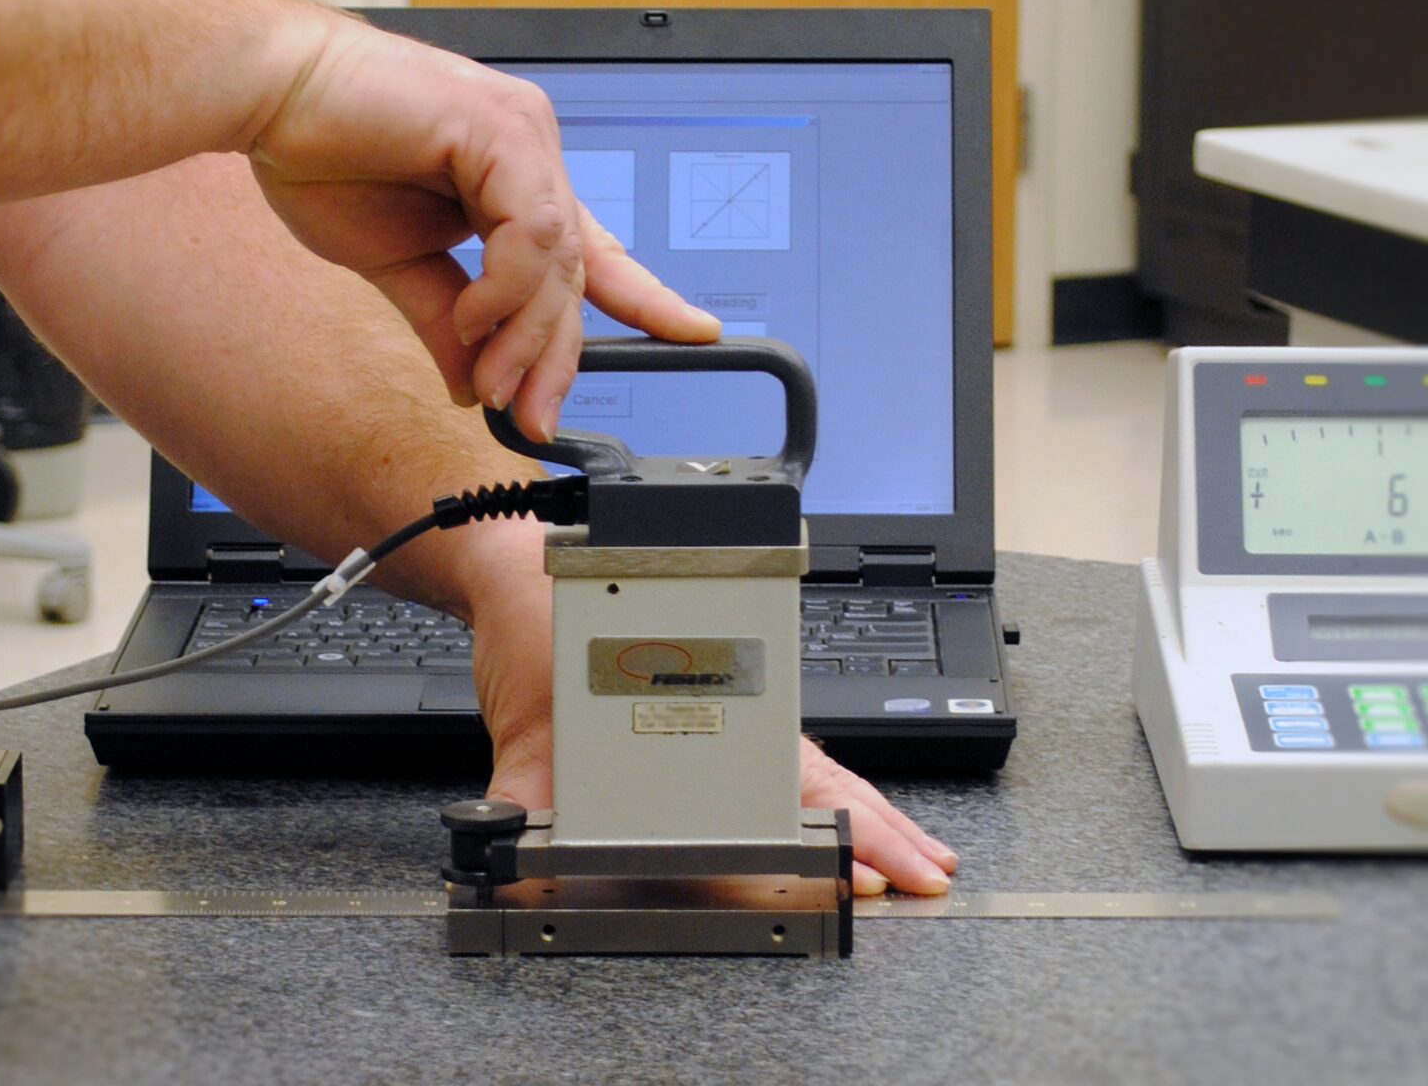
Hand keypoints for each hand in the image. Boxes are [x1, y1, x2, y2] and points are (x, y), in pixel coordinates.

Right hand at [248, 14, 718, 441]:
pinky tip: (471, 319)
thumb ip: (446, 320)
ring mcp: (521, 135)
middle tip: (535, 417)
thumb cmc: (323, 153)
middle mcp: (530, 152)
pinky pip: (531, 231)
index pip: (596, 250)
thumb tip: (475, 386)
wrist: (268, 95)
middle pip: (577, 272)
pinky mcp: (499, 128)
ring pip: (559, 259)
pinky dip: (505, 290)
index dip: (646, 296)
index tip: (694, 333)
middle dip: (557, 356)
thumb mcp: (397, 265)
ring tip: (493, 383)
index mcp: (513, 179)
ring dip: (527, 337)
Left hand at [465, 531, 957, 895]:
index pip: (796, 775)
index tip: (876, 868)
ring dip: (863, 810)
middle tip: (929, 872)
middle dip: (884, 826)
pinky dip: (819, 791)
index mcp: (708, 695)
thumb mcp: (530, 717)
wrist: (520, 575)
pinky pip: (779, 756)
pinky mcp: (705, 710)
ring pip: (811, 763)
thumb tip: (519, 852)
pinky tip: (836, 814)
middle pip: (825, 774)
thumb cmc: (540, 622)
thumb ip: (526, 792)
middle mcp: (728, 700)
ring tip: (908, 853)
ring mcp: (725, 704)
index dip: (845, 826)